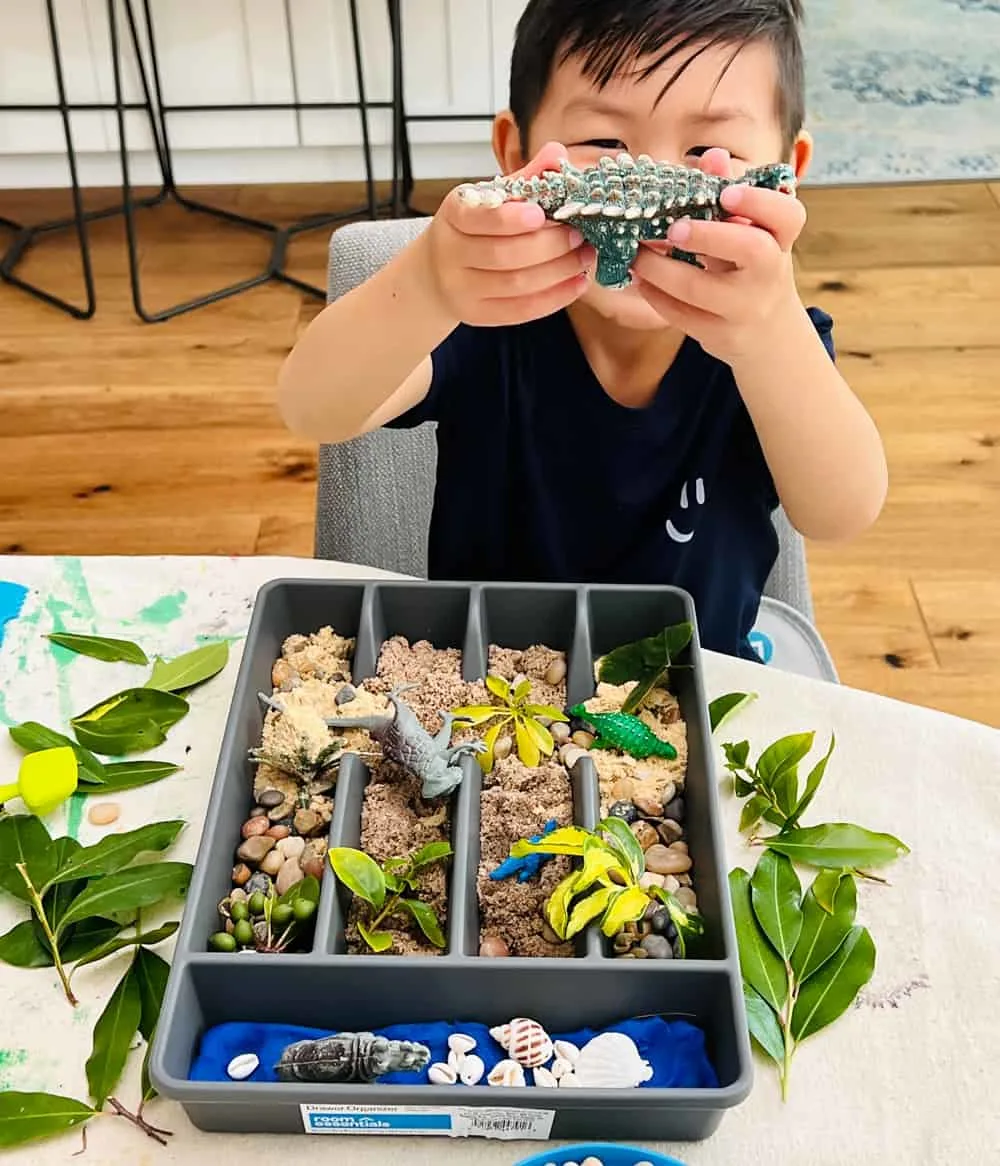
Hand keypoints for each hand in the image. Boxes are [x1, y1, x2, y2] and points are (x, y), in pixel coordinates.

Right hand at [425, 141, 594, 326]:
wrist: (437, 272)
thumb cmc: (472, 229)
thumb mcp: (489, 198)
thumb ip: (524, 179)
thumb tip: (557, 155)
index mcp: (454, 215)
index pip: (479, 217)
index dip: (510, 218)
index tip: (541, 214)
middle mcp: (451, 254)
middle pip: (504, 254)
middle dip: (550, 245)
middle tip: (580, 235)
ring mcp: (462, 289)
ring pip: (516, 284)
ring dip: (558, 271)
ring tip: (585, 257)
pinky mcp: (477, 314)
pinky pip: (520, 310)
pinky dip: (554, 298)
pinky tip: (577, 283)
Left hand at [630, 148, 807, 364]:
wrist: (767, 331)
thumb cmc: (751, 266)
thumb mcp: (749, 232)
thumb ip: (729, 192)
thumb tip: (711, 156)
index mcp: (780, 240)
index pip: (788, 215)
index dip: (758, 202)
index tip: (726, 193)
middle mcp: (769, 274)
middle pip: (750, 250)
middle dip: (707, 235)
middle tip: (672, 228)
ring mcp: (746, 307)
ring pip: (699, 288)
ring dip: (659, 268)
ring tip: (635, 253)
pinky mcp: (720, 334)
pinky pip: (681, 315)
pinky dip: (655, 295)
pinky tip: (639, 279)